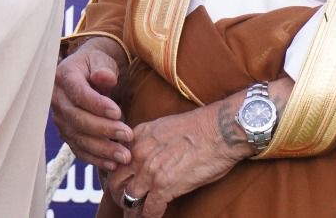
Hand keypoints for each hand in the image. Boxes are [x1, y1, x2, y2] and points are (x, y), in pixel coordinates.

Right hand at [51, 38, 130, 170]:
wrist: (87, 73)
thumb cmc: (96, 64)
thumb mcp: (101, 59)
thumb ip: (103, 68)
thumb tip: (105, 78)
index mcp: (64, 77)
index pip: (79, 94)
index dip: (97, 105)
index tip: (118, 113)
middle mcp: (57, 100)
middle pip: (78, 119)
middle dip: (104, 130)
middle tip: (128, 136)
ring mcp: (60, 119)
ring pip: (78, 138)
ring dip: (102, 149)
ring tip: (125, 155)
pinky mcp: (66, 133)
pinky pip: (78, 149)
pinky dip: (95, 159)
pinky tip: (112, 164)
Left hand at [105, 103, 251, 216]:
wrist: (220, 130)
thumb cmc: (200, 128)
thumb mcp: (164, 127)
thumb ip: (149, 140)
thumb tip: (146, 154)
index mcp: (138, 137)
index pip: (115, 160)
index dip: (116, 175)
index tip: (120, 184)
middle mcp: (138, 153)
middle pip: (116, 182)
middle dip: (120, 195)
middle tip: (126, 202)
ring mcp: (149, 171)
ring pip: (129, 199)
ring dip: (133, 210)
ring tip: (137, 215)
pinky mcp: (164, 187)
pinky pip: (149, 210)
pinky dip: (150, 216)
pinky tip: (155, 216)